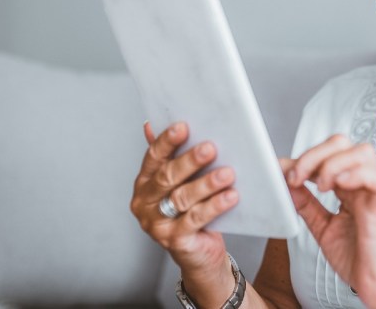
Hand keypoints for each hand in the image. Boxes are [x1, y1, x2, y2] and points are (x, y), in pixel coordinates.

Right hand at [130, 122, 237, 294]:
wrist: (200, 252)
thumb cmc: (191, 210)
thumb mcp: (181, 182)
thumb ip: (173, 155)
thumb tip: (157, 124)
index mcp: (144, 182)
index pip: (153, 157)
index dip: (167, 141)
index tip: (183, 126)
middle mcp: (145, 203)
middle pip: (166, 177)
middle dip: (189, 161)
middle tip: (211, 147)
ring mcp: (156, 224)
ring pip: (182, 198)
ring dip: (206, 184)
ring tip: (227, 173)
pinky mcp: (174, 241)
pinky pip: (196, 219)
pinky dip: (214, 206)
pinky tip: (231, 196)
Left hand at [283, 134, 375, 308]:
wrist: (373, 285)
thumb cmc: (355, 257)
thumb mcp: (321, 227)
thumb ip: (306, 204)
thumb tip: (287, 182)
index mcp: (348, 184)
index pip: (327, 153)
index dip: (302, 157)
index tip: (282, 171)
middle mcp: (362, 182)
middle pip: (342, 143)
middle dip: (314, 155)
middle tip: (298, 177)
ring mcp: (374, 191)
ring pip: (361, 152)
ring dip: (333, 163)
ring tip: (320, 187)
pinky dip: (355, 174)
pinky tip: (338, 187)